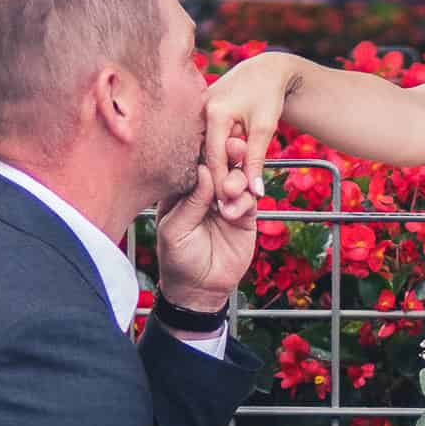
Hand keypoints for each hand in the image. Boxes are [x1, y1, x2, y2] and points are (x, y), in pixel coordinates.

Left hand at [155, 137, 259, 309]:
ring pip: (238, 177)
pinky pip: (249, 199)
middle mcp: (206, 191)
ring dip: (237, 178)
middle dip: (228, 153)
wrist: (200, 290)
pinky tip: (234, 212)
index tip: (213, 136)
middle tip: (234, 145)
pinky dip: (245, 201)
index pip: (195, 162)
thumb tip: (205, 170)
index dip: (204, 149)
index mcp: (183, 190)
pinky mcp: (245, 216)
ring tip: (231, 191)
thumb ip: (190, 202)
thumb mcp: (174, 230)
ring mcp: (227, 201)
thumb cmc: (177, 259)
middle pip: (221, 163)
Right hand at [201, 51, 296, 202]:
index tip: (226, 206)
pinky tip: (218, 171)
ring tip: (220, 193)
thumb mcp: (265, 128)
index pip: (214, 158)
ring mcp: (196, 108)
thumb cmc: (268, 95)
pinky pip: (202, 138)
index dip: (220, 184)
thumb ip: (256, 161)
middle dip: (213, 180)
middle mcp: (199, 109)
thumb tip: (256, 193)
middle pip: (203, 155)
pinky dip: (211, 154)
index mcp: (215, 112)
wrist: (265, 69)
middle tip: (222, 205)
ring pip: (201, 148)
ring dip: (211, 168)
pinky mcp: (198, 109)